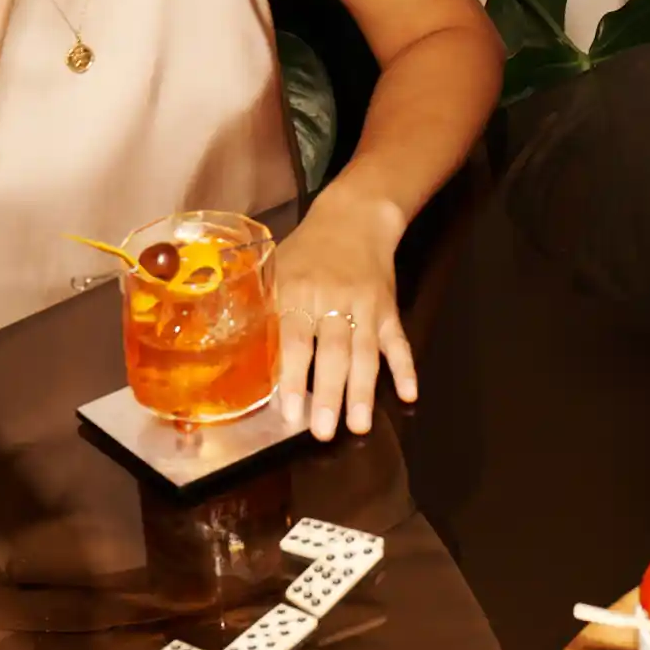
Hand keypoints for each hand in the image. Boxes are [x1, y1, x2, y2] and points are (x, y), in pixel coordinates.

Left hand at [274, 187, 415, 438]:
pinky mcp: (389, 309)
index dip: (293, 376)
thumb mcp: (276, 269)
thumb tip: (240, 360)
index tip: (289, 411)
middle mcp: (334, 299)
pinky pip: (399, 341)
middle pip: (333, 351)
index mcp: (299, 290)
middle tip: (324, 432)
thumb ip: (263, 310)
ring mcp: (366, 305)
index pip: (295, 338)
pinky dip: (405, 367)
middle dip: (330, 394)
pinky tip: (409, 394)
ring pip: (366, 352)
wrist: (355, 217)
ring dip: (363, 391)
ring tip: (359, 426)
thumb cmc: (308, 250)